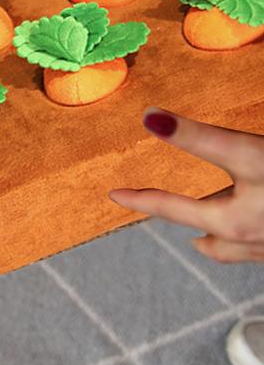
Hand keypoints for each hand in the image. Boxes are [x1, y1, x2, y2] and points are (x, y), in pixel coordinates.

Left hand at [109, 107, 263, 262]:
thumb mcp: (247, 152)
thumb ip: (199, 138)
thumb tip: (149, 117)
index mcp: (232, 223)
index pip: (173, 209)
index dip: (141, 199)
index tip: (115, 196)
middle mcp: (252, 243)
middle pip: (207, 232)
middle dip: (184, 218)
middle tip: (161, 207)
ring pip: (234, 247)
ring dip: (215, 234)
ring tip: (202, 230)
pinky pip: (258, 246)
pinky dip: (246, 236)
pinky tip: (251, 223)